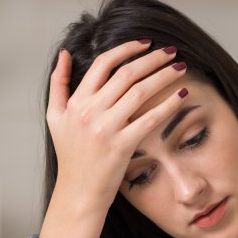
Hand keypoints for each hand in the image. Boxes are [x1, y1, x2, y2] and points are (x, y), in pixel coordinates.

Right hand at [40, 39, 188, 237]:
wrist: (78, 193)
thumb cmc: (71, 157)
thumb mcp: (55, 118)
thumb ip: (58, 84)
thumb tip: (65, 54)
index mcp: (76, 102)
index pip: (103, 64)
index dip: (126, 49)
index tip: (145, 44)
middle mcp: (89, 112)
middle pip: (126, 74)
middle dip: (153, 59)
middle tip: (171, 52)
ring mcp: (105, 128)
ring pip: (140, 91)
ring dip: (164, 76)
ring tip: (180, 68)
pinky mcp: (121, 146)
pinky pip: (150, 118)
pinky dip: (169, 103)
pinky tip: (182, 94)